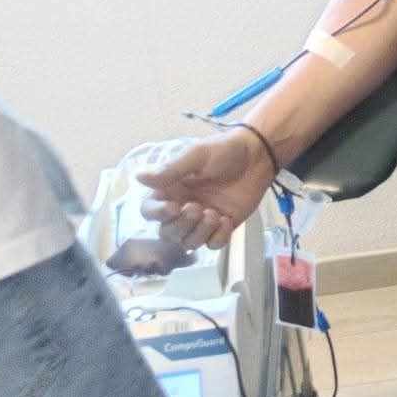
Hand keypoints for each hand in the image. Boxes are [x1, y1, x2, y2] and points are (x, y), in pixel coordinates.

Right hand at [137, 132, 274, 250]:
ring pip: (188, 243)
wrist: (258, 156)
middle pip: (167, 233)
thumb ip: (170, 170)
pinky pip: (212, 245)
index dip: (157, 214)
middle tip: (198, 208)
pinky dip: (218, 237)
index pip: (149, 211)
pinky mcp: (222, 227)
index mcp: (170, 190)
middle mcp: (182, 207)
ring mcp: (202, 220)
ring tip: (215, 214)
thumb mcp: (196, 156)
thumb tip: (138, 177)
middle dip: (182, 225)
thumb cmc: (224, 150)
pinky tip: (227, 219)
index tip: (174, 207)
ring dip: (200, 233)